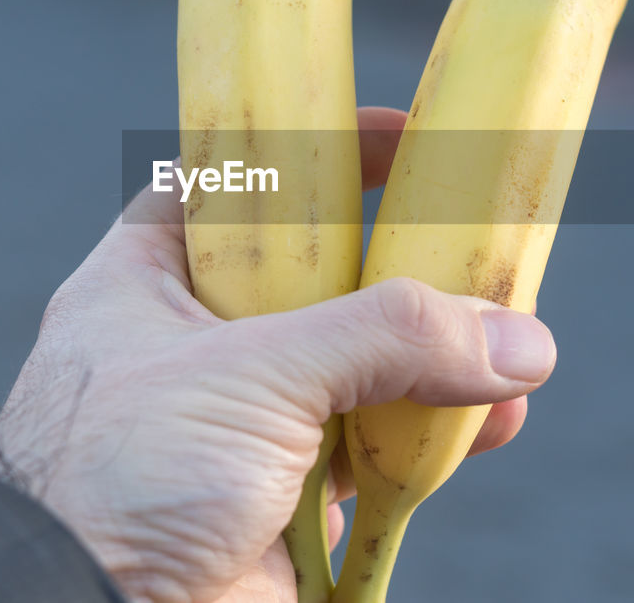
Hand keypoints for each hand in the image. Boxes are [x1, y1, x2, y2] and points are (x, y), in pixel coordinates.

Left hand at [0, 107, 556, 602]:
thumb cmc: (118, 477)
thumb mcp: (252, 372)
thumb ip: (383, 339)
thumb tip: (515, 337)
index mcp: (151, 279)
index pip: (238, 185)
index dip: (315, 153)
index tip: (399, 139)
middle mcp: (197, 341)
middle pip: (320, 277)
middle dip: (403, 265)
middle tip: (478, 246)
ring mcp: (244, 421)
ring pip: (359, 367)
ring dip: (437, 358)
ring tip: (510, 347)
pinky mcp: (284, 494)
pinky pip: (376, 447)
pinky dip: (434, 436)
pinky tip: (489, 423)